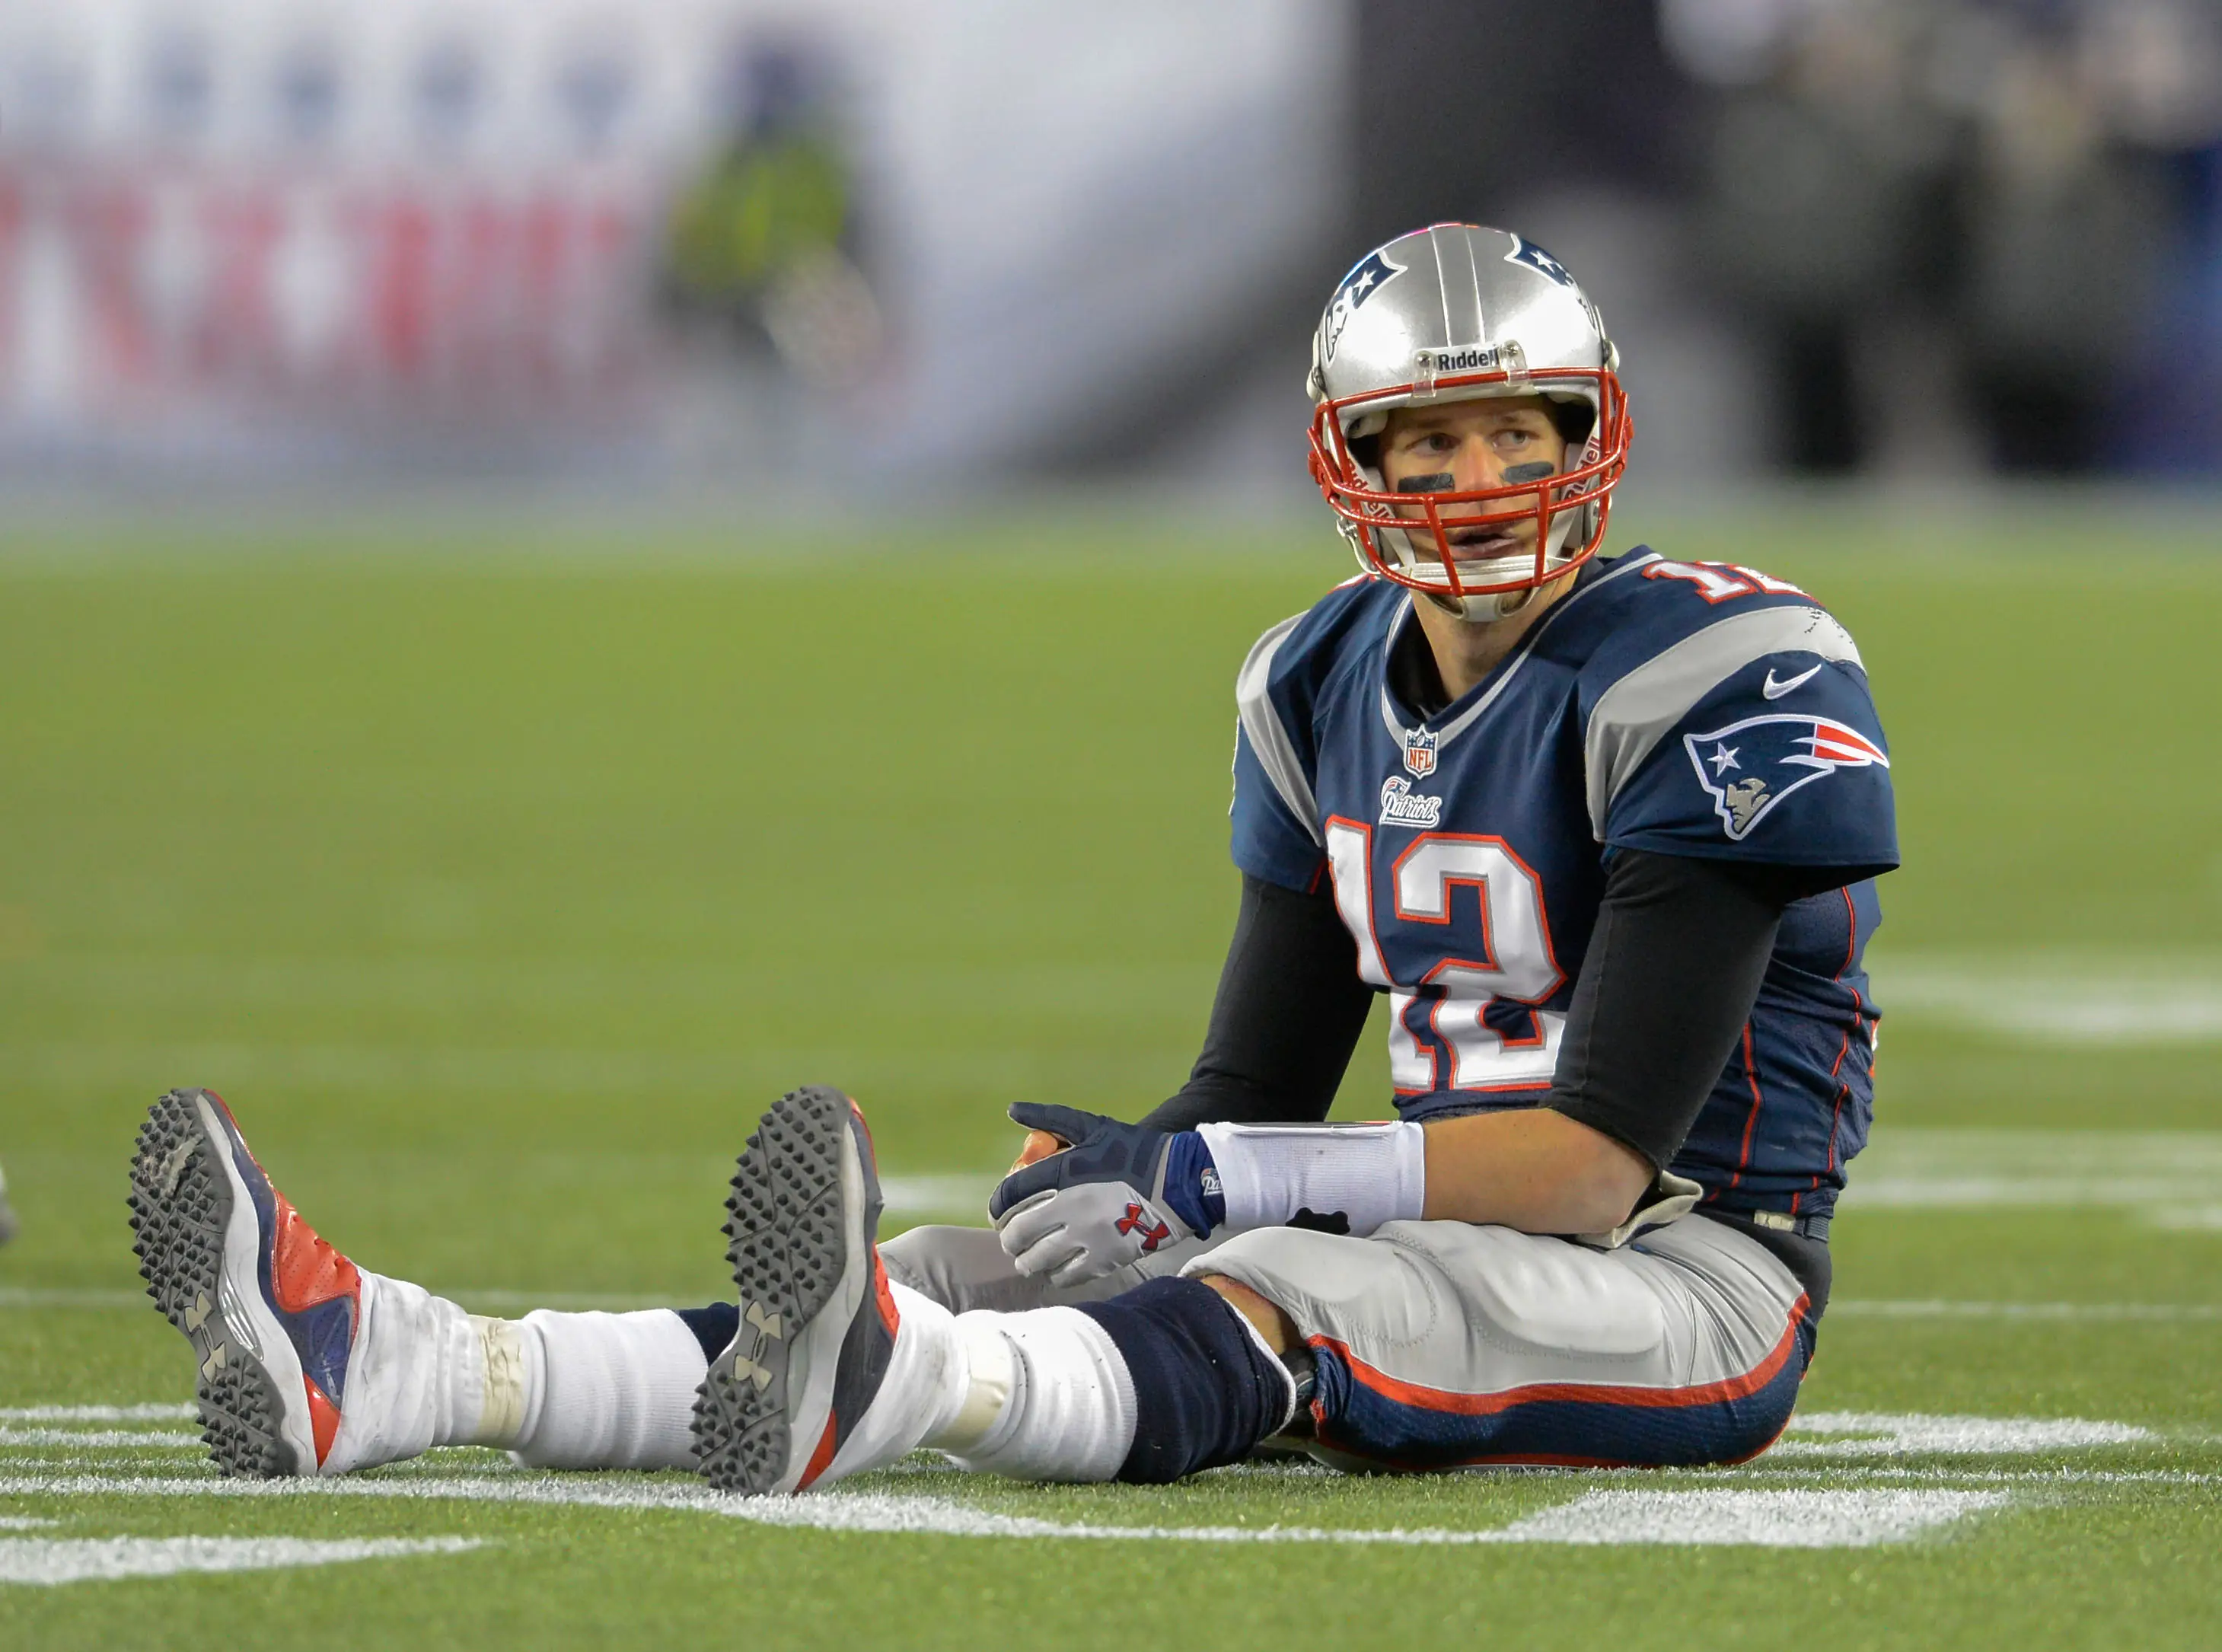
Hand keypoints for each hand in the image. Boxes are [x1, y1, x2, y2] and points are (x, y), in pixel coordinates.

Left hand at [987, 1104, 1217, 1286]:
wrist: (1181, 1182)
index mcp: (1063, 1171)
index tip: (999, 1213)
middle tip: (1012, 1239)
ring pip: (1037, 1260)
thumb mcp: (1092, 1127)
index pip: (1009, 1195)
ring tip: (1029, 1258)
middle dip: (1009, 1238)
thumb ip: (1049, 1118)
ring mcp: (1088, 1236)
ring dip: (1027, 1260)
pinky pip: (1064, 1276)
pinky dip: (1054, 1274)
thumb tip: (1012, 1109)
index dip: (997, 1207)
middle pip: (1018, 1232)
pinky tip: (1056, 1268)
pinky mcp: (1105, 1260)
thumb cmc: (1134, 1151)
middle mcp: (1070, 1206)